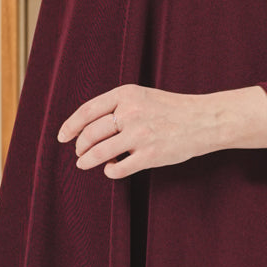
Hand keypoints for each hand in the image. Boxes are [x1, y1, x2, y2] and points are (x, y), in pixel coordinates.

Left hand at [57, 83, 266, 178]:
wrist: (204, 120)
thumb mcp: (142, 97)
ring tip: (84, 164)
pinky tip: (111, 169)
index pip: (87, 111)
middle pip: (90, 134)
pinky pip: (119, 169)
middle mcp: (130, 113)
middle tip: (78, 153)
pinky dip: (110, 171)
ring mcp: (140, 135)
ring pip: (100, 153)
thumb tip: (85, 128)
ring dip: (87, 160)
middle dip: (80, 146)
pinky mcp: (150, 156)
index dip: (70, 126)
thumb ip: (116, 107)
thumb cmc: (170, 109)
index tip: (62, 137)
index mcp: (126, 94)